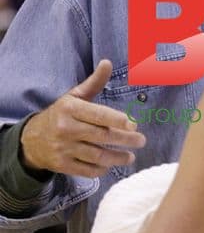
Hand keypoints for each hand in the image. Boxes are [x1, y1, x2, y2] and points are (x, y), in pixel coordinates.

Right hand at [20, 60, 145, 177]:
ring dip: (117, 157)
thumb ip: (94, 82)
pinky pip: (87, 170)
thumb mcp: (74, 96)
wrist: (32, 140)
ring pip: (97, 155)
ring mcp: (63, 148)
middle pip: (101, 136)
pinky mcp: (62, 165)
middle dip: (125, 140)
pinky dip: (102, 168)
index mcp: (70, 108)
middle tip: (141, 141)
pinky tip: (111, 164)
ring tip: (131, 156)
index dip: (117, 120)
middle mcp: (66, 128)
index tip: (134, 124)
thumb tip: (108, 62)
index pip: (98, 115)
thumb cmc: (61, 114)